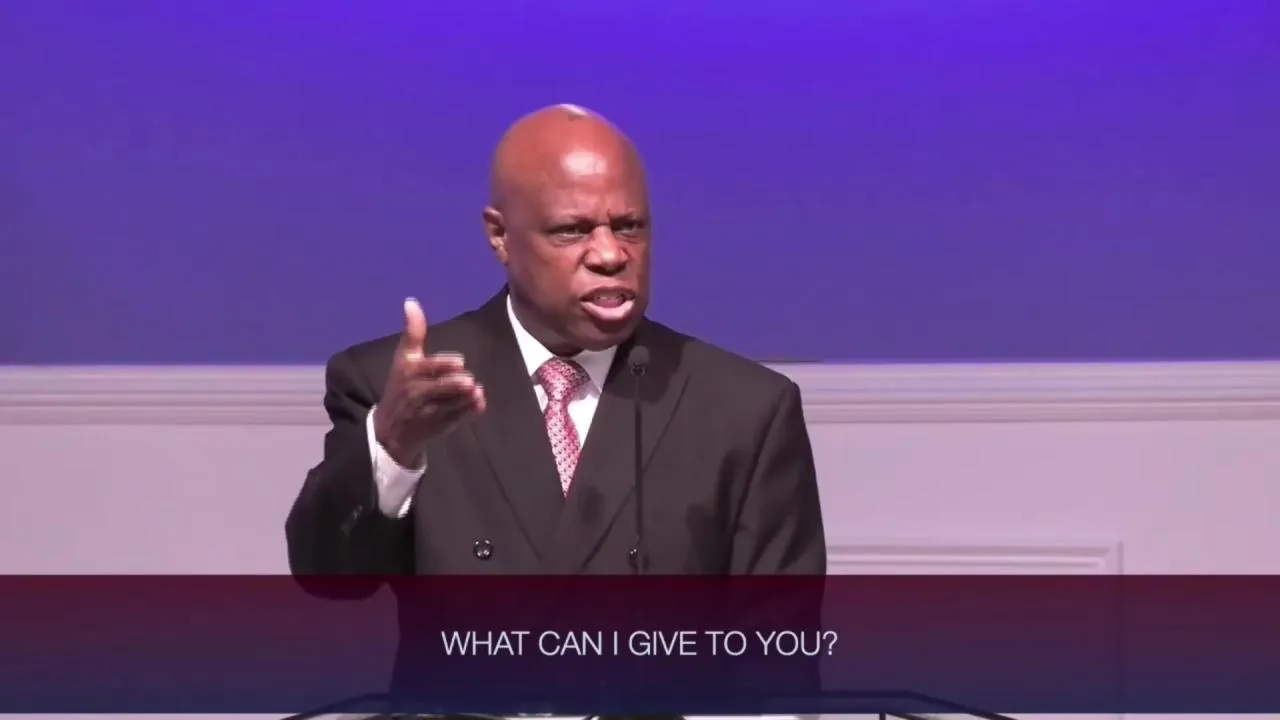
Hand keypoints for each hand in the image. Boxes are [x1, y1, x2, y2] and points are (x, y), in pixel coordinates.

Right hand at [372, 298, 486, 465]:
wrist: (390, 428)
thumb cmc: (400, 384)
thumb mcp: (404, 358)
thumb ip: (413, 332)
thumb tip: (411, 301)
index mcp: (408, 371)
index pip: (426, 368)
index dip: (443, 366)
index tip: (459, 363)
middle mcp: (415, 392)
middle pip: (438, 388)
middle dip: (454, 386)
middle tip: (470, 382)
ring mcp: (427, 411)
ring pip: (449, 404)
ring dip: (465, 399)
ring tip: (477, 392)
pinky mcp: (437, 426)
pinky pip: (455, 418)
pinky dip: (467, 412)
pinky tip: (479, 404)